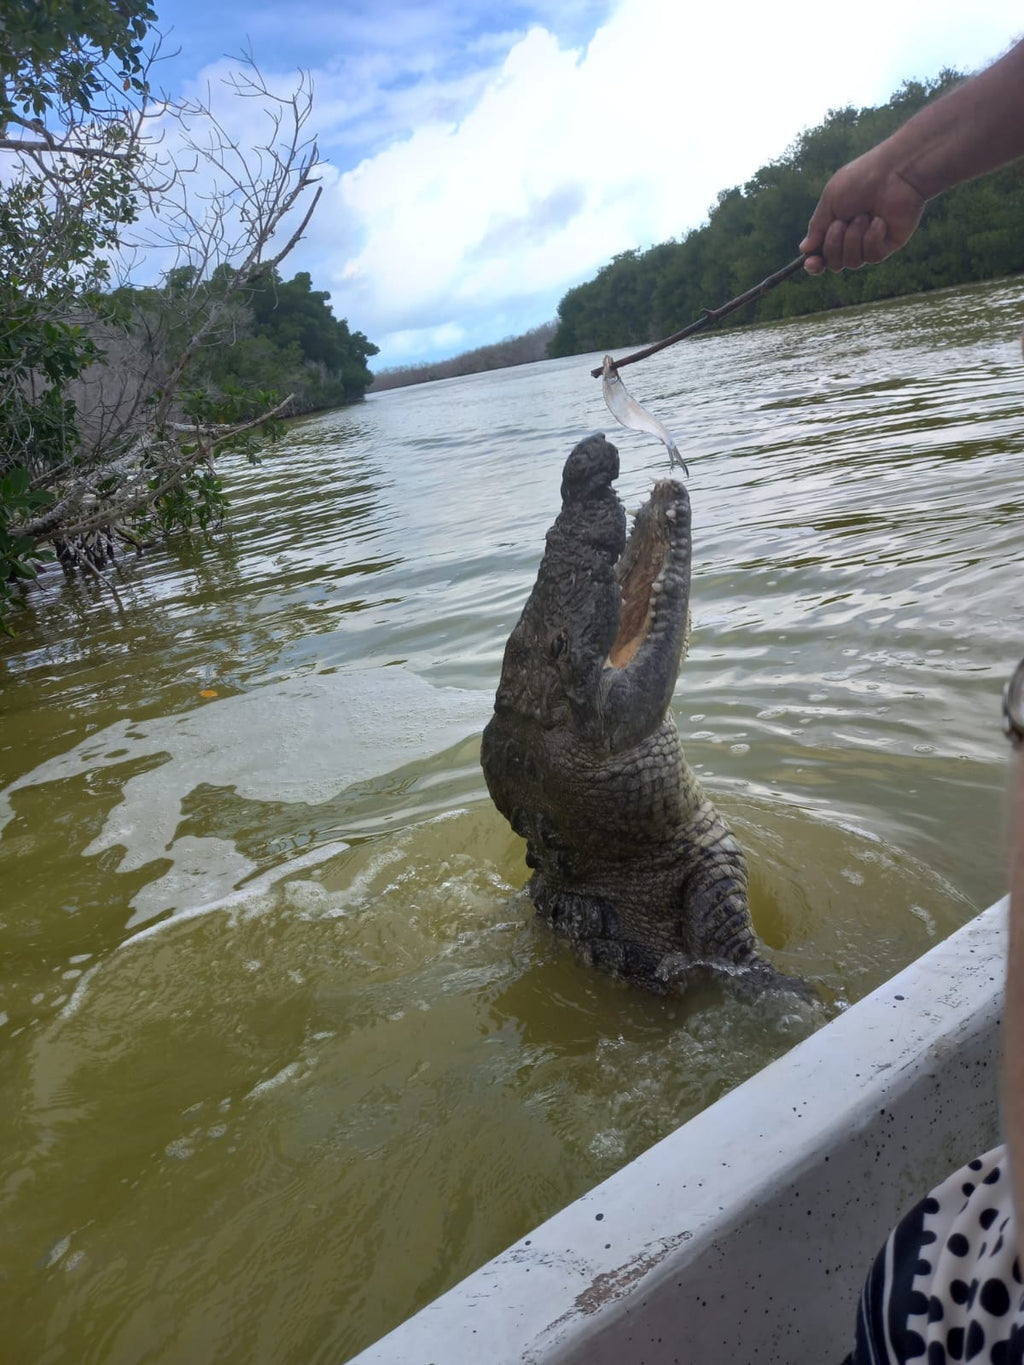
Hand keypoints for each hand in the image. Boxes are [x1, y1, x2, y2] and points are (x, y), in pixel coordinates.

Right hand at [800, 146, 926, 272]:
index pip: (822, 255)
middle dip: (833, 244)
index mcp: (836, 225)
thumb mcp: (830, 200)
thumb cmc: (861, 179)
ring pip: (852, 262)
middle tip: (841, 222)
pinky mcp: (888, 245)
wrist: (895, 173)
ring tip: (864, 215)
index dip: (815, 264)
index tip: (810, 263)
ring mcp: (871, 243)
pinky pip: (871, 257)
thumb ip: (817, 226)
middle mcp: (852, 238)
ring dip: (853, 238)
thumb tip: (805, 249)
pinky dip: (872, 238)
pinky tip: (880, 220)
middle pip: (834, 263)